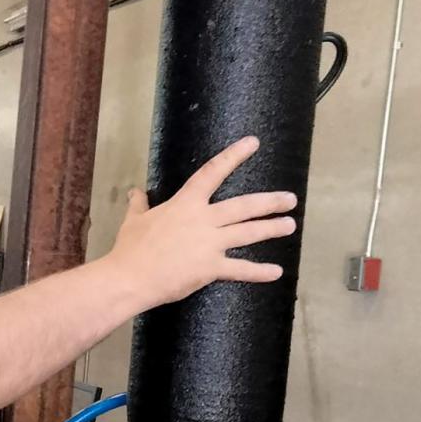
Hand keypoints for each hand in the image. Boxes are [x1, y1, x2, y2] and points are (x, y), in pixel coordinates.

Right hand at [106, 136, 294, 308]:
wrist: (129, 278)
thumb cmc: (130, 249)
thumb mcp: (133, 221)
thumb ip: (139, 205)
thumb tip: (134, 192)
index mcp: (185, 204)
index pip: (212, 172)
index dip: (234, 156)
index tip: (253, 143)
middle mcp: (203, 219)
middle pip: (244, 206)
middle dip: (270, 201)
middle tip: (290, 199)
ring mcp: (210, 244)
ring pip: (248, 232)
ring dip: (271, 228)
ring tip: (290, 225)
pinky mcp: (211, 268)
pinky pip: (240, 269)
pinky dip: (259, 271)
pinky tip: (276, 271)